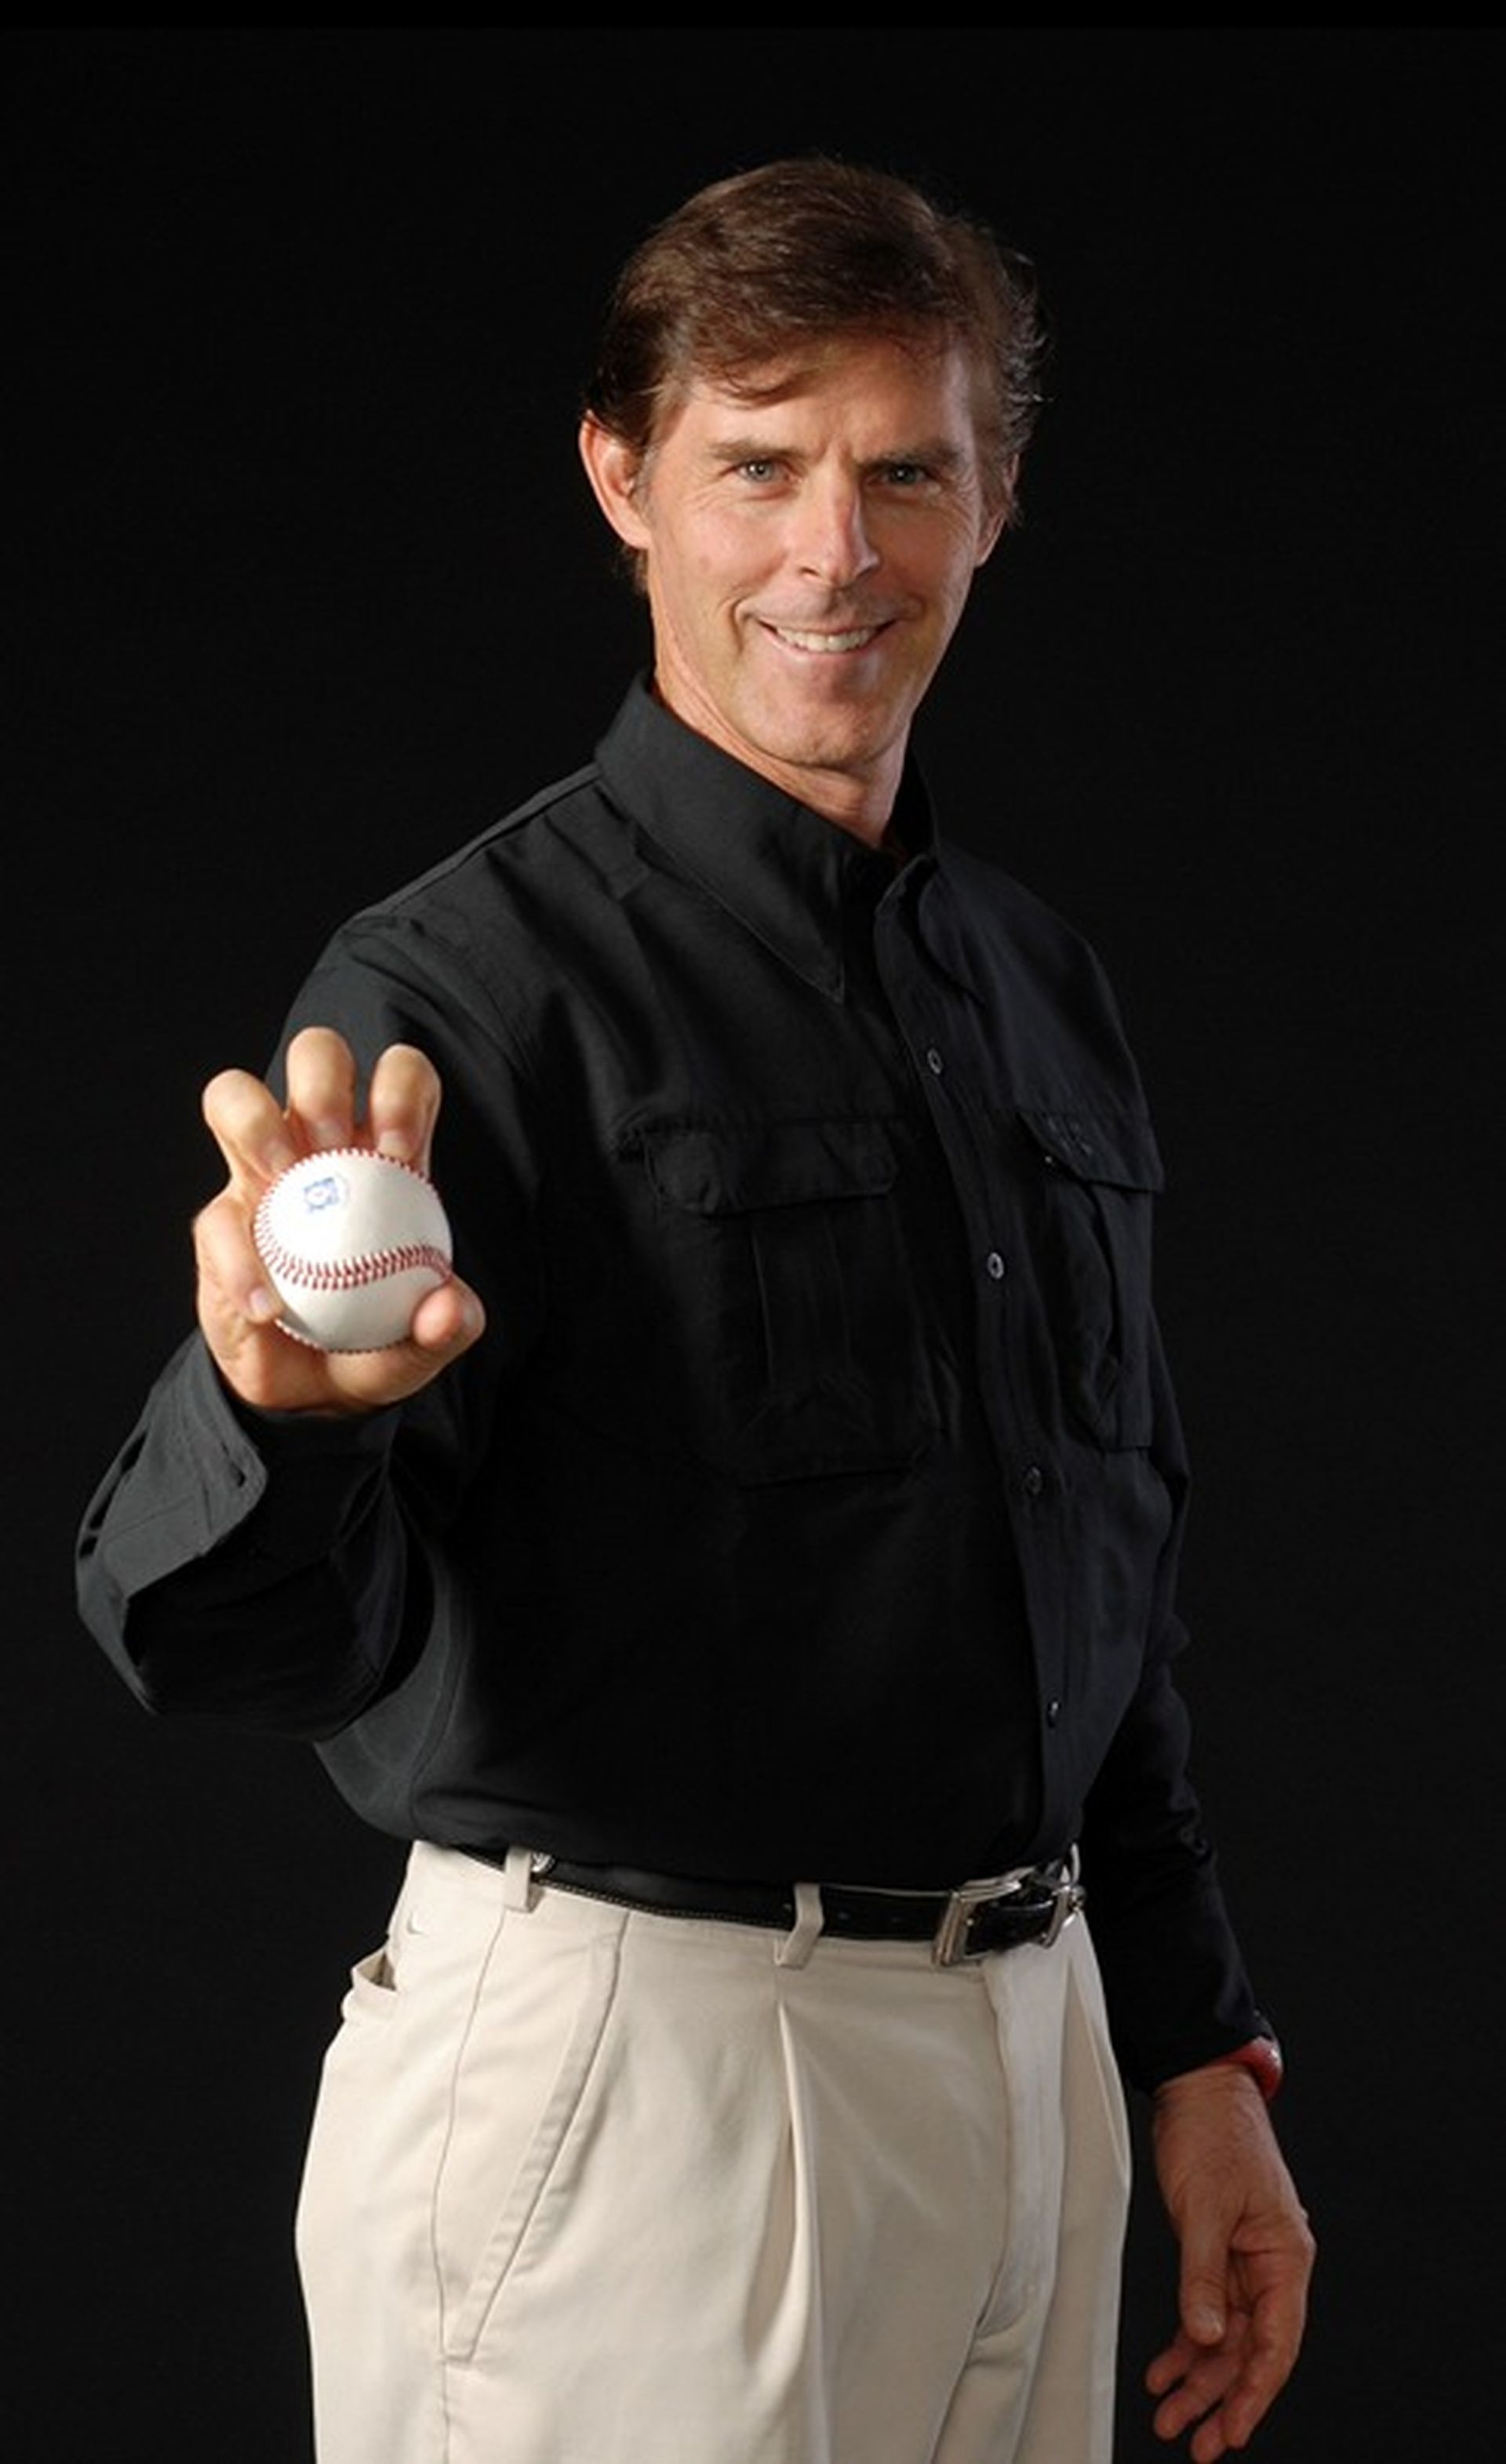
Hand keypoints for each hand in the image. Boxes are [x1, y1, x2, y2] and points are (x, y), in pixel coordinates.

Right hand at [193, 1025, 484, 1414]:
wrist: (309, 1390)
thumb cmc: (374, 1343)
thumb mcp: (423, 1344)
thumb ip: (448, 1326)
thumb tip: (450, 1307)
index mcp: (385, 1151)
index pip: (400, 1078)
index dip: (400, 1091)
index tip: (401, 1152)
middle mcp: (318, 1145)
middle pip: (315, 1054)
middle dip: (322, 1082)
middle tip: (334, 1147)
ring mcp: (259, 1174)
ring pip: (235, 1095)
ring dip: (257, 1123)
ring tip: (282, 1180)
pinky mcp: (217, 1224)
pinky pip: (216, 1221)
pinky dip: (241, 1265)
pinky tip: (267, 1308)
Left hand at [1145, 2059, 1314, 2457]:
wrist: (1198, 2086)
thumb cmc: (1212, 2134)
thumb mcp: (1204, 2207)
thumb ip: (1204, 2276)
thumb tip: (1209, 2337)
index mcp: (1285, 2256)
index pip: (1276, 2343)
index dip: (1254, 2393)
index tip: (1231, 2432)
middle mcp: (1272, 2265)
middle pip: (1252, 2350)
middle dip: (1221, 2398)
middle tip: (1192, 2440)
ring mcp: (1246, 2261)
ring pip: (1228, 2338)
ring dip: (1201, 2378)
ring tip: (1170, 2415)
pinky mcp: (1219, 2253)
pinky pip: (1209, 2312)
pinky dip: (1188, 2343)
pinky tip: (1165, 2369)